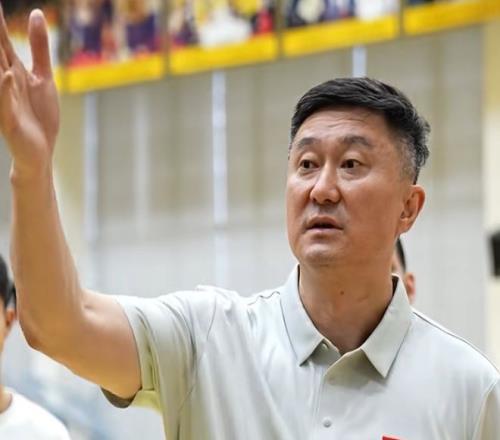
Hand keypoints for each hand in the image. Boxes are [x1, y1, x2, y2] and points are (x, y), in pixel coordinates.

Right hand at [0, 6, 59, 178]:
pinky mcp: (10, 120)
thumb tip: (36, 13)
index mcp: (12, 70)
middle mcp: (4, 82)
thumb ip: (39, 47)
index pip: (1, 40)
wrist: (40, 151)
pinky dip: (5, 88)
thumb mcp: (43, 77)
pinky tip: (7, 73)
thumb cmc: (40, 115)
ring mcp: (5, 100)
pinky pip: (5, 102)